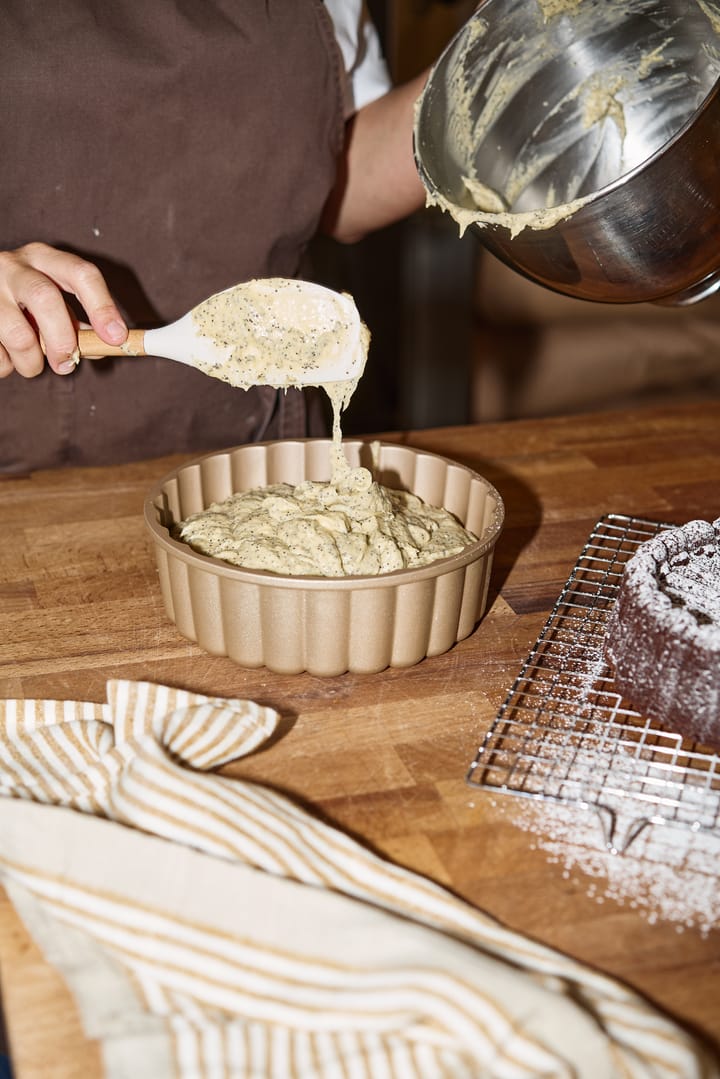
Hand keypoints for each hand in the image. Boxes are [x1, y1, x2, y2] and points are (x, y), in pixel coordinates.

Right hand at [0, 242, 126, 377]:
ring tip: (31, 366)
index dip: (103, 307)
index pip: (81, 274)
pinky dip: (5, 366)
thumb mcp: (50, 301)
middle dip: (62, 339)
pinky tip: (5, 356)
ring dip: (31, 362)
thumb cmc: (21, 303)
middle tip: (68, 365)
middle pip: (45, 298)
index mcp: (44, 258)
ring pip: (17, 334)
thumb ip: (77, 325)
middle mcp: (13, 265)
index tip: (116, 338)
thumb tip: (102, 348)